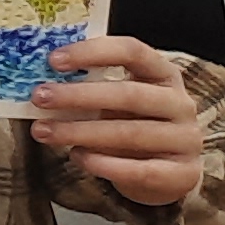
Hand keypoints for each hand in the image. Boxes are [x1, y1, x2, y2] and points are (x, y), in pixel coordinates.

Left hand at [34, 36, 205, 206]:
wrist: (166, 173)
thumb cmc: (132, 125)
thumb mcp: (115, 101)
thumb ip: (89, 88)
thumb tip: (41, 84)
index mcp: (163, 74)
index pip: (132, 51)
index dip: (93, 53)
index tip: (53, 60)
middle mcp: (180, 103)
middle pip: (129, 94)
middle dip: (78, 96)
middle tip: (39, 98)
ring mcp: (185, 139)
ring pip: (130, 134)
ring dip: (80, 132)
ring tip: (44, 132)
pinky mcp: (183, 174)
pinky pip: (141, 170)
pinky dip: (105, 164)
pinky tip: (77, 157)